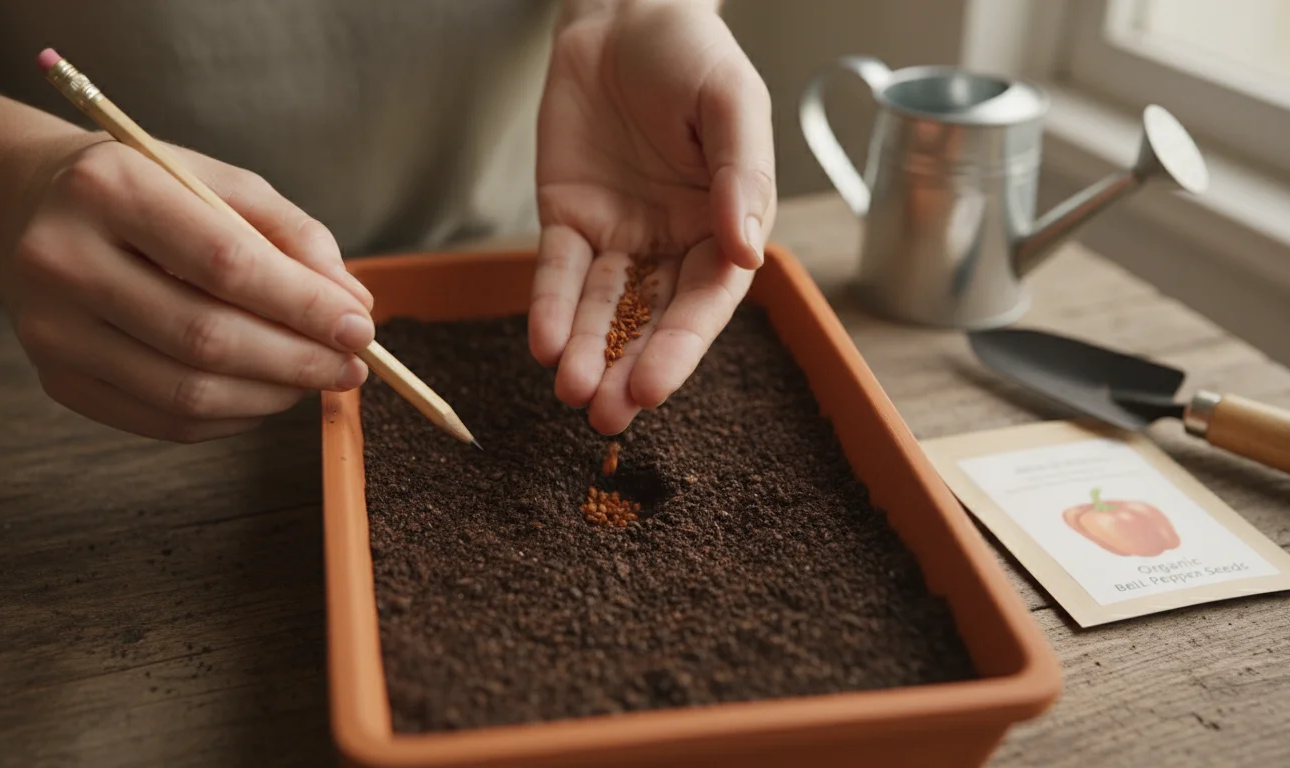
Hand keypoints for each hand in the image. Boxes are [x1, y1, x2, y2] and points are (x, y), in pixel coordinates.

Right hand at [0, 134, 375, 442]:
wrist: (28, 209)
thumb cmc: (142, 191)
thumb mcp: (219, 182)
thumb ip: (293, 235)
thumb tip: (352, 303)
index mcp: (111, 189)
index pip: (226, 263)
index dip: (303, 305)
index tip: (359, 327)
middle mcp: (66, 260)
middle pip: (206, 338)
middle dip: (297, 361)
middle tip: (352, 366)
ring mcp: (53, 330)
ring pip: (187, 393)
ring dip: (271, 395)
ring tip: (313, 377)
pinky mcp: (58, 379)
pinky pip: (164, 421)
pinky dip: (232, 417)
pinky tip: (263, 392)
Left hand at [528, 0, 775, 433]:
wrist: (624, 12)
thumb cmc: (692, 53)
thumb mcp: (731, 101)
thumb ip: (741, 172)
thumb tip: (745, 248)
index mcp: (726, 224)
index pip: (706, 300)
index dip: (680, 346)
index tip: (653, 387)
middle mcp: (674, 241)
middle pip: (651, 317)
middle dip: (628, 367)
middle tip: (606, 416)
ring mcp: (620, 235)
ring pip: (602, 306)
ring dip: (587, 351)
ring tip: (571, 392)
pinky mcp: (569, 219)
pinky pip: (558, 271)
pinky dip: (550, 307)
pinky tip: (545, 343)